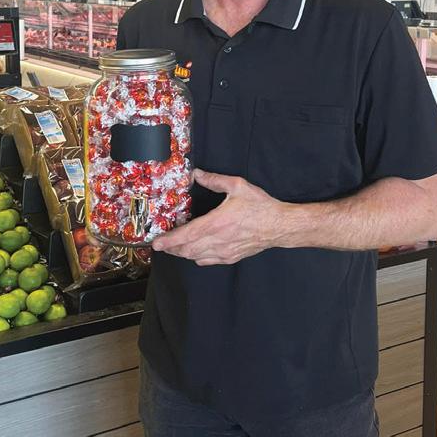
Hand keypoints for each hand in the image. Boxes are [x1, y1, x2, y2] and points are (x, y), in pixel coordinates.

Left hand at [152, 169, 285, 264]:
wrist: (279, 226)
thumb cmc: (260, 206)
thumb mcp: (238, 186)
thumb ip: (215, 180)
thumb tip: (196, 174)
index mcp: (217, 223)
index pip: (187, 235)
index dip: (169, 240)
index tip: (157, 242)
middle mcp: (218, 240)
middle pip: (187, 250)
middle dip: (171, 248)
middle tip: (161, 243)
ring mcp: (224, 252)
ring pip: (195, 257)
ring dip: (181, 253)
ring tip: (173, 247)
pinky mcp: (230, 257)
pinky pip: (207, 261)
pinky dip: (195, 257)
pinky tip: (193, 251)